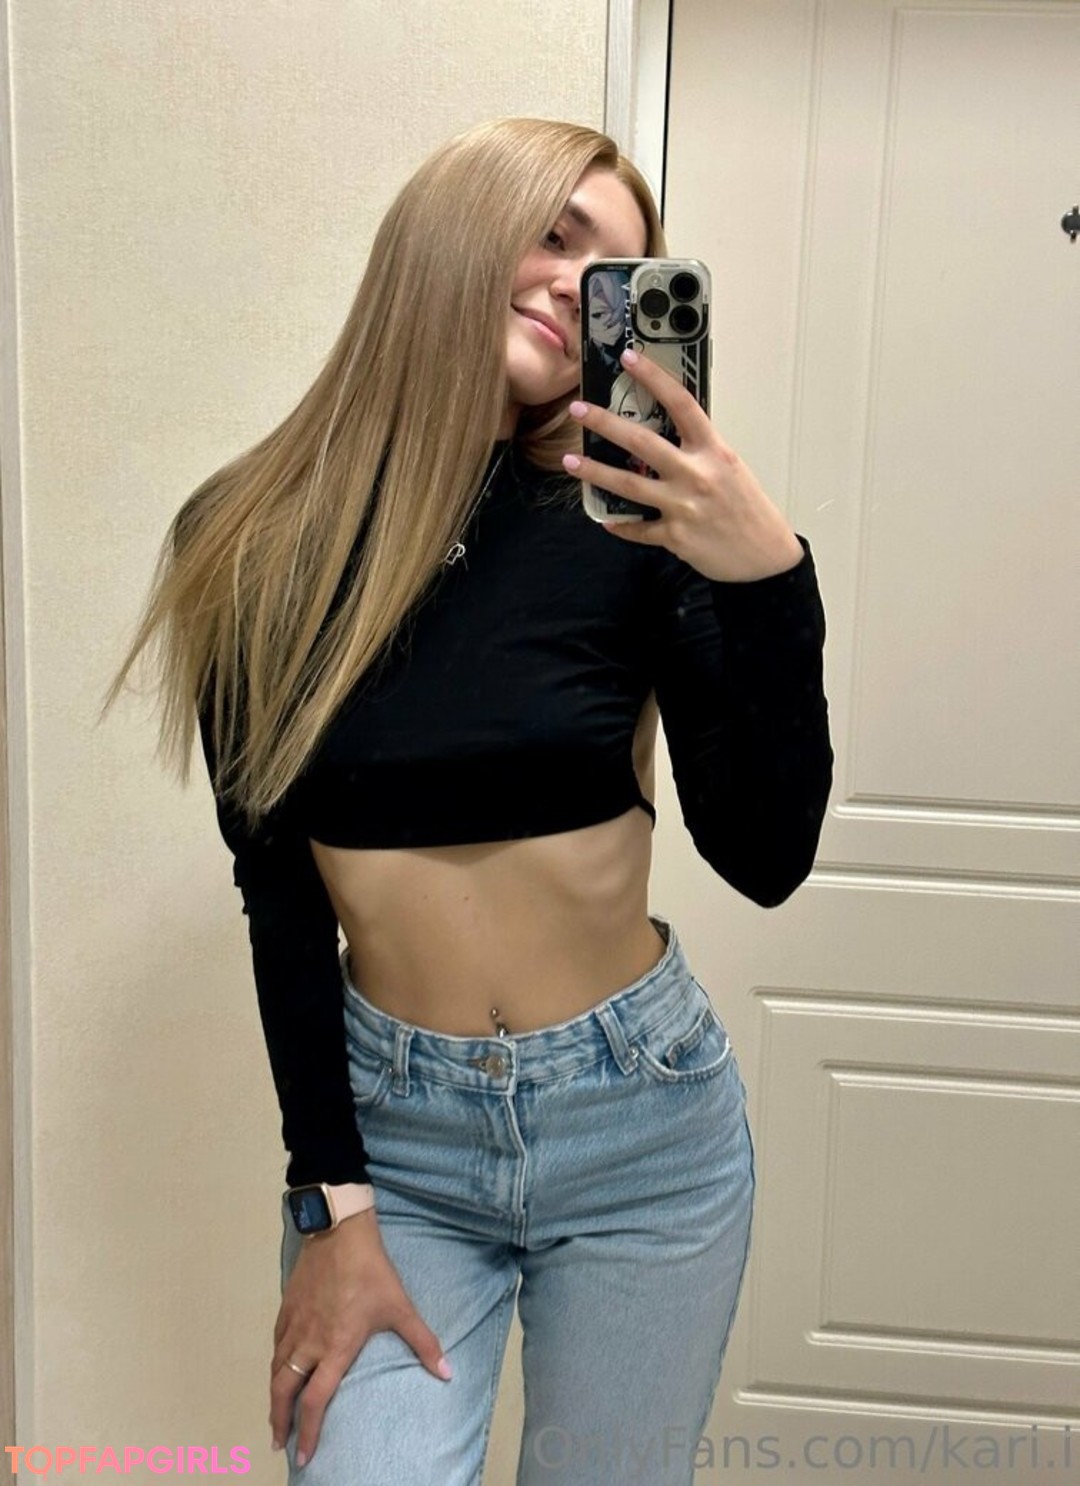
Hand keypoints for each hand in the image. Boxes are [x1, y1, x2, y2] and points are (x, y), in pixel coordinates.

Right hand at [269, 1211, 449, 1467]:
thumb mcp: (400, 1307)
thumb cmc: (371, 1272)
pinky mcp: (286, 1307)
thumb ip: (423, 1342)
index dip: (309, 1432)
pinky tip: (278, 1366)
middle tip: (279, 1442)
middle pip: (284, 1391)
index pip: (315, 1401)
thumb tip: (447, 1373)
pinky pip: (276, 1344)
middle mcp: (308, 1343)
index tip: (304, 1455)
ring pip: (276, 1369)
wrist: (340, 1233)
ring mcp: (294, 1325)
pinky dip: (275, 1363)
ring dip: (274, 1395)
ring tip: (276, 1412)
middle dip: (280, 1420)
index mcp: (334, 1348)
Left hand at [563, 348, 804, 582]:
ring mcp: (682, 506)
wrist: (765, 558)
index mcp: (713, 451)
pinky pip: (638, 530)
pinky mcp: (674, 536)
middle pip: (641, 441)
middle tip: (578, 410)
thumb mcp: (731, 469)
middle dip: (605, 422)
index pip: (680, 404)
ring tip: (570, 461)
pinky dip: (621, 526)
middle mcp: (695, 474)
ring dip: (595, 471)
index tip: (630, 358)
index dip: (653, 377)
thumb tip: (668, 439)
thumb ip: (700, 453)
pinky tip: (607, 520)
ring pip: (628, 484)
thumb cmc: (750, 510)